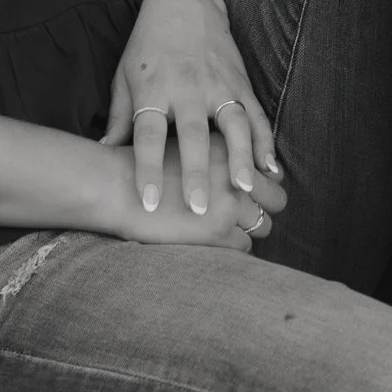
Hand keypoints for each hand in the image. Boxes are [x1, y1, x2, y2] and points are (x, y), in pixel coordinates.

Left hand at [102, 0, 281, 217]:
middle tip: (199, 208)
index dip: (148, 168)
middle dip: (197, 172)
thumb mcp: (125, 76)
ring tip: (245, 190)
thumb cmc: (147, 45)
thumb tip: (105, 154)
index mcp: (153, 89)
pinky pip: (256, 116)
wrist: (184, 2)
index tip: (149, 201)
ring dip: (240, 158)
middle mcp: (187, 88)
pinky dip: (265, 143)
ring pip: (233, 125)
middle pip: (193, 134)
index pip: (148, 134)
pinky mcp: (241, 83)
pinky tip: (272, 169)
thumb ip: (120, 118)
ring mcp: (218, 84)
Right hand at [104, 136, 284, 249]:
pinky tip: (213, 244)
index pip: (267, 170)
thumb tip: (233, 172)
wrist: (114, 185)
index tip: (254, 195)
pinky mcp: (218, 231)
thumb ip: (210, 155)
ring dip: (250, 231)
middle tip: (251, 217)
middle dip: (266, 210)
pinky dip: (232, 248)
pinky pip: (243, 247)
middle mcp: (235, 172)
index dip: (263, 186)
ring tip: (230, 233)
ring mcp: (230, 203)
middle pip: (277, 198)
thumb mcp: (180, 143)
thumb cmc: (139, 163)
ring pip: (264, 225)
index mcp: (227, 146)